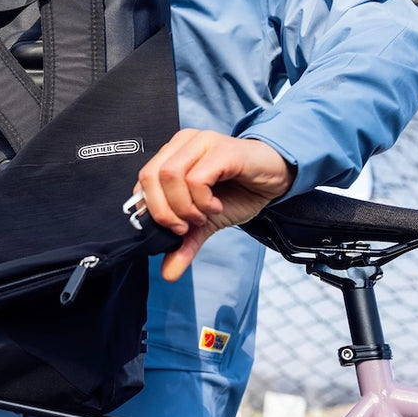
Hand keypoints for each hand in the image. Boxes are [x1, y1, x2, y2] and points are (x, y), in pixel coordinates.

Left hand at [135, 129, 294, 280]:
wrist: (274, 179)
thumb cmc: (239, 191)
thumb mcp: (206, 222)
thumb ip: (185, 242)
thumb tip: (168, 273)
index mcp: (172, 154)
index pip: (142, 181)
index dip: (151, 209)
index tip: (174, 228)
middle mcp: (183, 143)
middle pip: (151, 177)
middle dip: (165, 211)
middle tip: (186, 225)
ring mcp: (202, 143)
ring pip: (170, 176)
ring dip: (184, 206)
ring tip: (203, 215)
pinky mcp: (222, 150)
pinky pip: (197, 178)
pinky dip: (202, 200)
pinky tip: (215, 206)